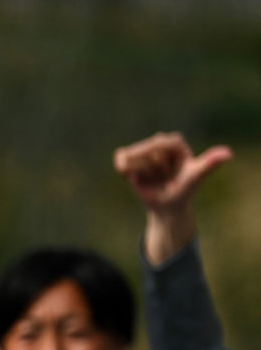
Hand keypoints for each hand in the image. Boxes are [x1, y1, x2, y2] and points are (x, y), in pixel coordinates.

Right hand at [113, 132, 231, 263]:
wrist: (167, 206)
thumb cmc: (183, 191)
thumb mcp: (194, 177)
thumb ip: (208, 164)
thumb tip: (228, 154)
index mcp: (176, 142)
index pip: (160, 143)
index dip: (161, 160)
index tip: (169, 172)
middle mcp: (160, 143)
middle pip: (145, 150)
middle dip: (151, 168)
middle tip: (162, 176)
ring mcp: (144, 150)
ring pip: (133, 157)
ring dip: (140, 172)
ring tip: (152, 178)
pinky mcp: (130, 158)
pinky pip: (121, 159)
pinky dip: (125, 170)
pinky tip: (134, 178)